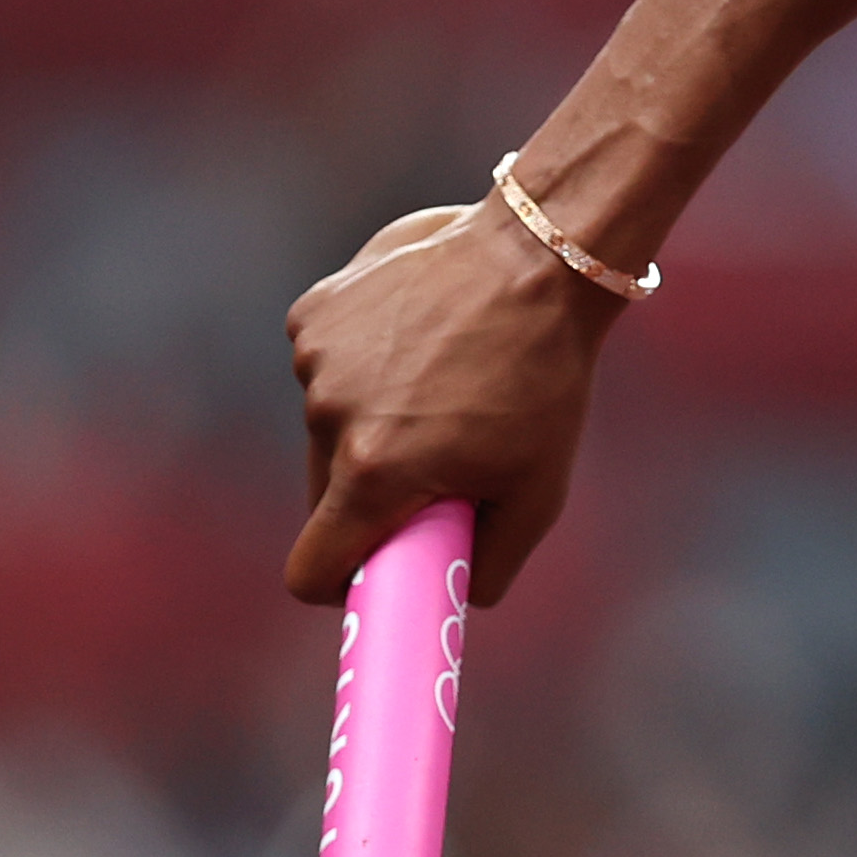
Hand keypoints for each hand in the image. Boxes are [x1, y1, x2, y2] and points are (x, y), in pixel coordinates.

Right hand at [284, 198, 624, 606]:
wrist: (536, 258)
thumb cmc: (545, 379)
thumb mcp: (539, 490)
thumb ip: (489, 562)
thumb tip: (455, 597)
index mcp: (377, 469)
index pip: (311, 568)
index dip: (335, 583)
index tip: (365, 575)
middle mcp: (328, 416)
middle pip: (326, 495)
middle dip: (373, 494)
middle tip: (441, 463)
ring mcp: (314, 360)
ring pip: (329, 426)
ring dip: (373, 422)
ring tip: (444, 384)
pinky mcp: (312, 314)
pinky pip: (327, 367)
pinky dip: (364, 365)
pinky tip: (419, 337)